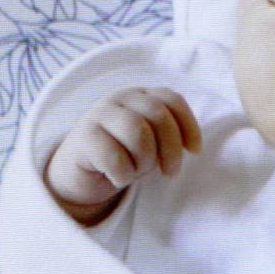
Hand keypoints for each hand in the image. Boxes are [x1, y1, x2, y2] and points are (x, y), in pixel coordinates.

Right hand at [42, 85, 202, 224]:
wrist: (79, 174)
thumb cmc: (123, 156)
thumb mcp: (151, 144)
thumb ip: (169, 136)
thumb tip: (193, 146)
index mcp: (140, 96)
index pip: (172, 100)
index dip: (189, 125)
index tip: (195, 151)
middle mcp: (119, 98)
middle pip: (158, 116)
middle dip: (171, 149)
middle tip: (170, 173)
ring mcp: (98, 114)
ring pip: (138, 133)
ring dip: (144, 161)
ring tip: (136, 172)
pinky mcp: (82, 136)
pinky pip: (114, 158)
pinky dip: (123, 175)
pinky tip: (117, 178)